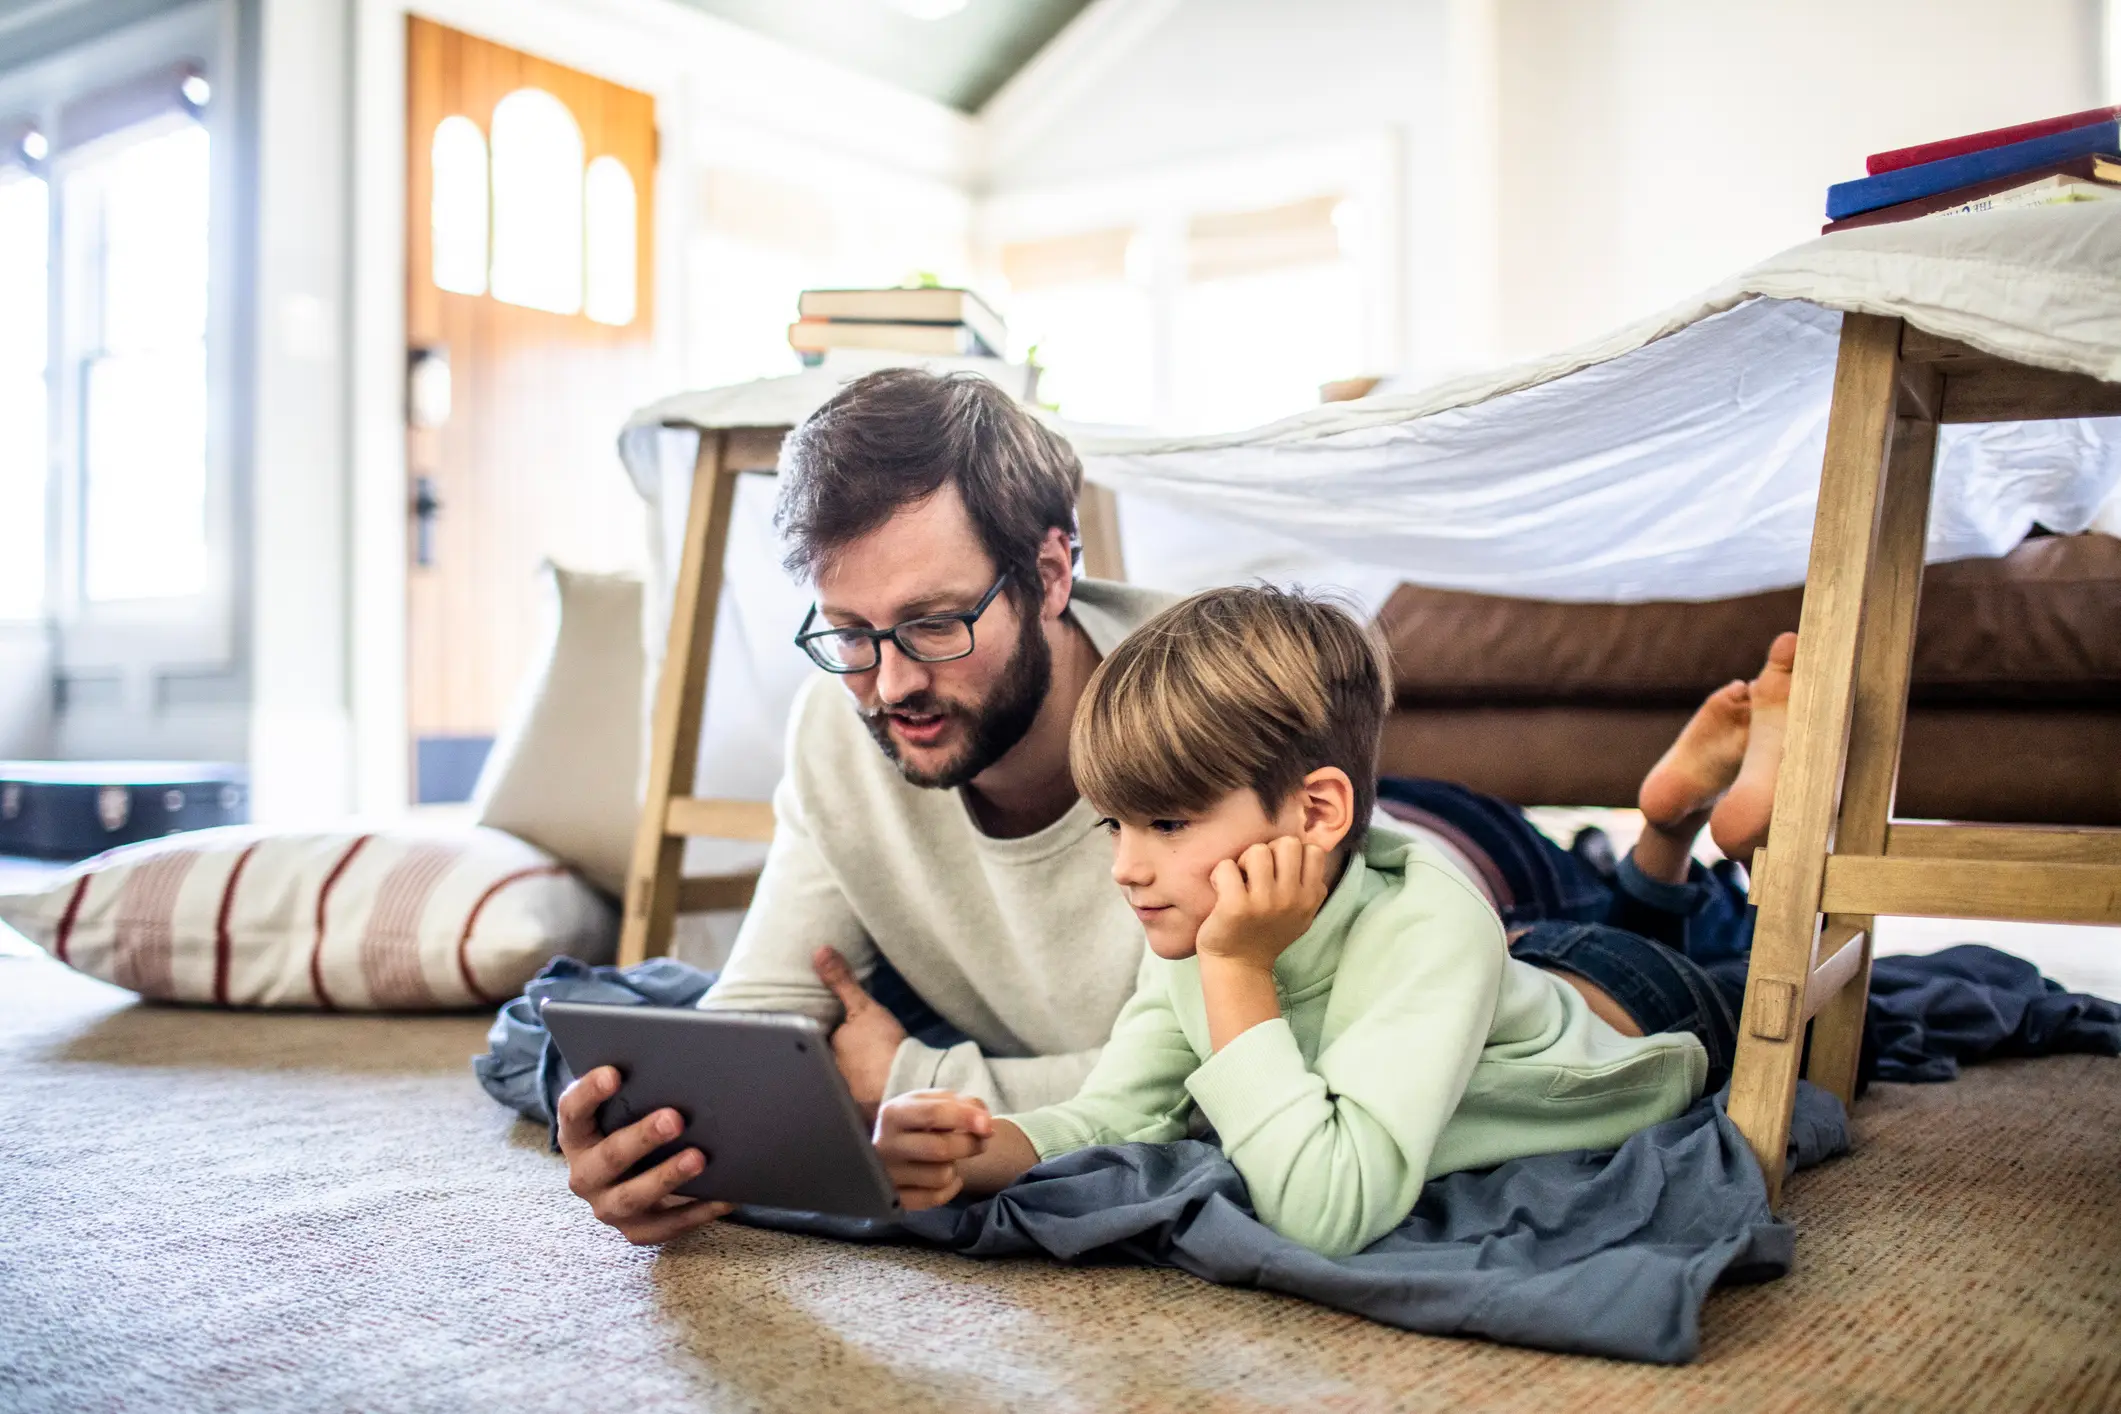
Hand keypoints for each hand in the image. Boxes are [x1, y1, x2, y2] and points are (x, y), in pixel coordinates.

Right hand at [557, 1065, 732, 1245]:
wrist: (625, 1177)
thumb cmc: (630, 1126)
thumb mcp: (624, 1107)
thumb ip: (637, 1089)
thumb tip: (681, 1062)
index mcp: (577, 1135)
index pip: (573, 1110)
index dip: (590, 1091)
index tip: (614, 1073)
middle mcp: (585, 1175)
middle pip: (608, 1158)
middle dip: (642, 1138)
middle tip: (674, 1118)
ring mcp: (607, 1206)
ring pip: (633, 1197)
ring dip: (667, 1177)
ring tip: (699, 1158)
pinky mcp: (635, 1230)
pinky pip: (665, 1227)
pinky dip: (696, 1213)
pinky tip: (724, 1197)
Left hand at [813, 947, 907, 1122]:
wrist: (907, 1087)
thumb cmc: (881, 1048)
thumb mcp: (862, 1008)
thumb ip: (841, 982)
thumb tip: (819, 952)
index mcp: (825, 1048)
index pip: (816, 1037)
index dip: (821, 1030)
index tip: (829, 1022)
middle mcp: (830, 1073)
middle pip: (828, 1058)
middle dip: (835, 1053)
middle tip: (850, 1044)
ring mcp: (846, 1094)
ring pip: (844, 1079)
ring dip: (850, 1074)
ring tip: (862, 1066)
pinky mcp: (864, 1110)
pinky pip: (861, 1095)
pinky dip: (865, 1090)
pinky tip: (875, 1088)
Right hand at [873, 1090, 991, 1209]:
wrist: (892, 1146)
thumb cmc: (918, 1121)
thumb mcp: (933, 1101)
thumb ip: (963, 1104)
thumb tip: (985, 1124)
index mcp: (893, 1114)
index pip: (933, 1113)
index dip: (966, 1118)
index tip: (988, 1125)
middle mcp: (886, 1145)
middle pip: (940, 1148)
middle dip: (970, 1144)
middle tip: (981, 1140)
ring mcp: (888, 1175)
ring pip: (941, 1176)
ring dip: (955, 1167)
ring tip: (949, 1158)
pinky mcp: (896, 1200)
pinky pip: (936, 1198)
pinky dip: (950, 1188)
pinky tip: (947, 1176)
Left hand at [1193, 836, 1329, 972]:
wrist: (1239, 966)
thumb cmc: (1267, 932)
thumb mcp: (1302, 913)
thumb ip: (1310, 884)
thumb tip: (1309, 849)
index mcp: (1309, 898)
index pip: (1313, 850)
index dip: (1293, 854)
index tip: (1278, 871)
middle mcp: (1291, 898)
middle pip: (1287, 843)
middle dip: (1269, 851)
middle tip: (1256, 874)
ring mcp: (1264, 902)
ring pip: (1257, 850)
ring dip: (1243, 862)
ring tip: (1238, 882)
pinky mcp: (1236, 906)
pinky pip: (1227, 866)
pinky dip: (1219, 875)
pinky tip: (1221, 892)